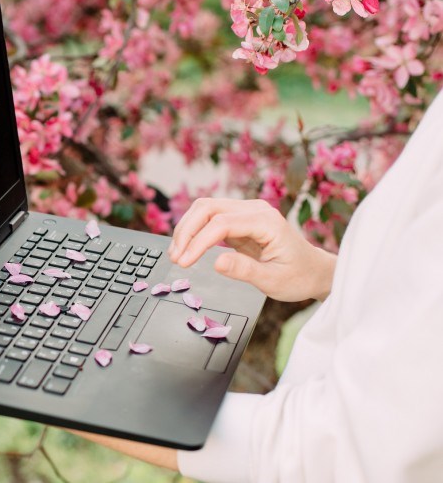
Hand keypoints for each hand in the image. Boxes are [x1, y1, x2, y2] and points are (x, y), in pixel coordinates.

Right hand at [169, 198, 336, 301]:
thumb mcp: (273, 281)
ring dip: (186, 229)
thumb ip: (245, 271)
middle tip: (175, 257)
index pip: (221, 223)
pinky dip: (194, 231)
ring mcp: (246, 211)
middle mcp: (255, 209)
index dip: (198, 242)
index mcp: (266, 221)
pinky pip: (209, 218)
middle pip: (208, 208)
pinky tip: (186, 248)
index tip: (184, 262)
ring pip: (205, 209)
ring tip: (176, 253)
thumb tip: (216, 263)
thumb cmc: (298, 276)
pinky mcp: (239, 219)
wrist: (313, 271)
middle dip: (186, 231)